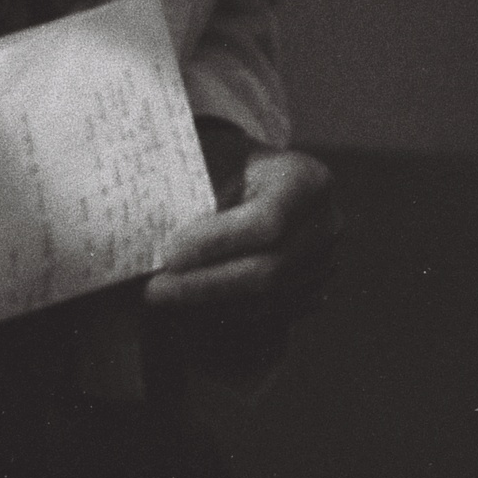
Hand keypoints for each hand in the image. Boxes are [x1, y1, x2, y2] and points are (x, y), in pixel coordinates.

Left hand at [147, 146, 339, 320]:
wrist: (257, 181)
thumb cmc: (225, 167)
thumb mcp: (212, 161)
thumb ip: (192, 193)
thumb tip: (149, 235)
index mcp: (307, 179)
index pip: (267, 222)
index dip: (216, 243)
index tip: (168, 255)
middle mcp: (328, 223)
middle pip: (269, 270)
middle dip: (204, 285)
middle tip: (153, 290)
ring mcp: (327, 261)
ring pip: (268, 301)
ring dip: (210, 305)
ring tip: (166, 298)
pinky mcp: (314, 290)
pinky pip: (271, 316)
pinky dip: (227, 315)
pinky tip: (192, 304)